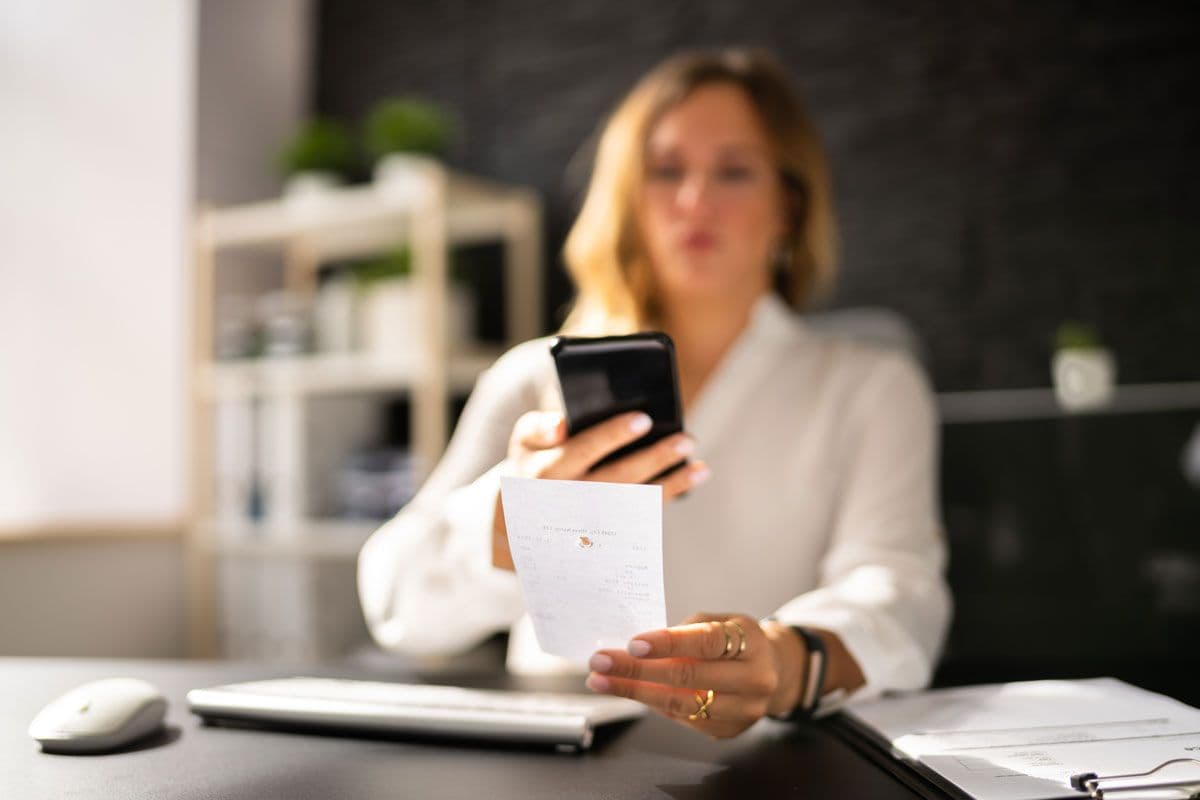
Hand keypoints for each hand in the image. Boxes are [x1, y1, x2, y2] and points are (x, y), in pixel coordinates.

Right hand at [491, 411, 709, 569]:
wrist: (525, 515)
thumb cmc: (535, 462)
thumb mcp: (524, 441)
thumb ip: (538, 426)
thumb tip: (561, 424)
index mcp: (547, 471)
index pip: (582, 449)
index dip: (612, 435)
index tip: (644, 419)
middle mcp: (569, 500)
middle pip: (616, 478)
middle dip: (653, 459)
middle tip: (685, 440)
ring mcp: (590, 521)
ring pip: (634, 502)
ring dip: (670, 483)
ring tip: (700, 465)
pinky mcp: (607, 532)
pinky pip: (642, 515)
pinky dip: (669, 494)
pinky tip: (693, 477)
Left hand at [583, 613, 806, 738]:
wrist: (774, 670)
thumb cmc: (737, 639)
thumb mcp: (720, 621)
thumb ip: (685, 631)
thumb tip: (637, 646)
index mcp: (751, 642)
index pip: (706, 642)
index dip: (668, 643)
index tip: (632, 643)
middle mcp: (753, 678)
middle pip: (688, 678)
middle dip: (637, 670)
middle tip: (600, 662)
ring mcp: (744, 709)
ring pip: (681, 704)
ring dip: (635, 692)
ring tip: (602, 681)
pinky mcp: (730, 731)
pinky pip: (683, 719)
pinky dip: (653, 703)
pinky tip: (630, 691)